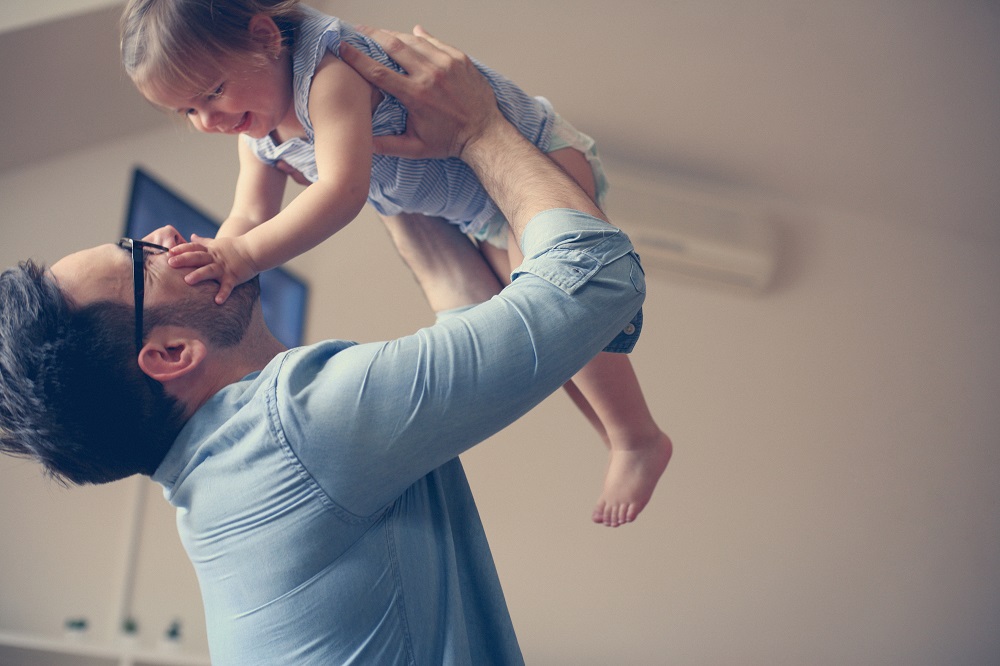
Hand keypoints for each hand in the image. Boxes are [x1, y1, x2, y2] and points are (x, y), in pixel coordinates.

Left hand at [167, 234, 258, 303]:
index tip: (169, 252)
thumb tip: (191, 236)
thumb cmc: (234, 247)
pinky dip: (223, 293)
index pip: (193, 248)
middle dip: (184, 260)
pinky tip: (217, 301)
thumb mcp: (217, 243)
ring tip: (187, 280)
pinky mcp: (234, 277)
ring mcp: (224, 268)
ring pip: (210, 270)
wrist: (254, 250)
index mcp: (210, 250)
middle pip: (198, 257)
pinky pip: (227, 286)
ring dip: (199, 275)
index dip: (181, 249)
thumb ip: (203, 242)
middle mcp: (215, 258)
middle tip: (171, 263)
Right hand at [339, 25, 504, 159]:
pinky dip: (420, 37)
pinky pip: (434, 41)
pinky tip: (410, 33)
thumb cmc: (449, 141)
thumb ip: (388, 145)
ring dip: (394, 34)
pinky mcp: (459, 59)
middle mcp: (430, 75)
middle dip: (372, 35)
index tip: (342, 47)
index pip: (378, 71)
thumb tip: (362, 143)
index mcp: (415, 95)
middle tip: (358, 30)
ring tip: (381, 33)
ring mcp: (446, 64)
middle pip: (393, 45)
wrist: (484, 133)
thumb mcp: (416, 148)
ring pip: (413, 40)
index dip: (356, 57)